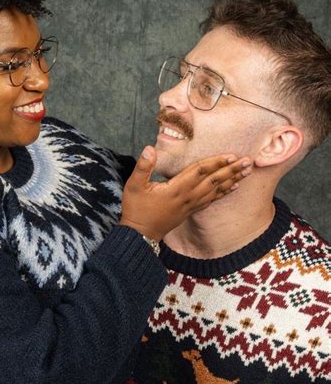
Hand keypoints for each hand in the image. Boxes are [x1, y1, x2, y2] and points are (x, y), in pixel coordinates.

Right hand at [120, 146, 251, 239]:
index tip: (231, 155)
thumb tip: (149, 149)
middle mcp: (187, 197)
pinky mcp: (190, 211)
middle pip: (213, 180)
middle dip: (231, 170)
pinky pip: (211, 200)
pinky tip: (234, 186)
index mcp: (176, 189)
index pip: (199, 171)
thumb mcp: (133, 186)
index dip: (215, 162)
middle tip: (249, 161)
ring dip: (232, 179)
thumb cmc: (136, 209)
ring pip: (216, 190)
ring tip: (247, 171)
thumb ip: (143, 167)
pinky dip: (224, 192)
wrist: (139, 234)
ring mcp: (190, 205)